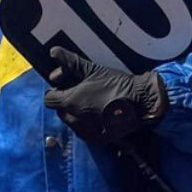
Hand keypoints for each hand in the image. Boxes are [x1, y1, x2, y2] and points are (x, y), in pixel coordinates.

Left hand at [43, 47, 168, 142]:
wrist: (143, 102)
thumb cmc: (117, 85)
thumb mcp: (93, 70)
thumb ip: (70, 62)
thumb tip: (53, 51)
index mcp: (69, 102)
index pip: (49, 99)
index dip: (56, 90)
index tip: (67, 85)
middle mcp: (74, 120)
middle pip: (60, 110)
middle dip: (67, 101)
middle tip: (82, 92)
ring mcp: (86, 132)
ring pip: (71, 122)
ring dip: (76, 113)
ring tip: (93, 102)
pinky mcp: (98, 140)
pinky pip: (84, 132)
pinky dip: (87, 124)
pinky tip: (99, 114)